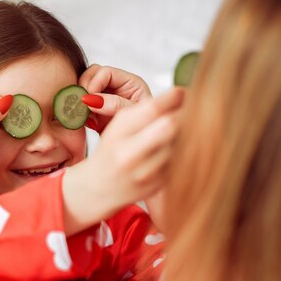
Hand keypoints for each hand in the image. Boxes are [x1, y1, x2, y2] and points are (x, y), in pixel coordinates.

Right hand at [76, 88, 183, 214]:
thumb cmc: (112, 152)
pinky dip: (179, 154)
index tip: (180, 92)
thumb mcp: (117, 127)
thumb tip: (182, 94)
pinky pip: (179, 162)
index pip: (153, 109)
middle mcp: (129, 155)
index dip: (172, 97)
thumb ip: (145, 111)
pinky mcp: (157, 187)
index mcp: (117, 134)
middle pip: (171, 125)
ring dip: (181, 135)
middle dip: (180, 115)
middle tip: (182, 111)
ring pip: (179, 144)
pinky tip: (167, 152)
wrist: (98, 188)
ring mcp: (144, 174)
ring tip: (172, 134)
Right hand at [79, 64, 152, 131]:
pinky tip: (87, 122)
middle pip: (92, 74)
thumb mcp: (133, 115)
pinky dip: (80, 111)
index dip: (94, 83)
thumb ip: (115, 104)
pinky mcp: (96, 109)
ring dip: (81, 100)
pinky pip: (81, 103)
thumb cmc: (144, 131)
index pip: (106, 72)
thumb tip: (91, 99)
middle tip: (83, 105)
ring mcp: (105, 97)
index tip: (89, 100)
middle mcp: (117, 87)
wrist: (138, 149)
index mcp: (130, 83)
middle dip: (84, 88)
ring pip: (84, 87)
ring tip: (86, 116)